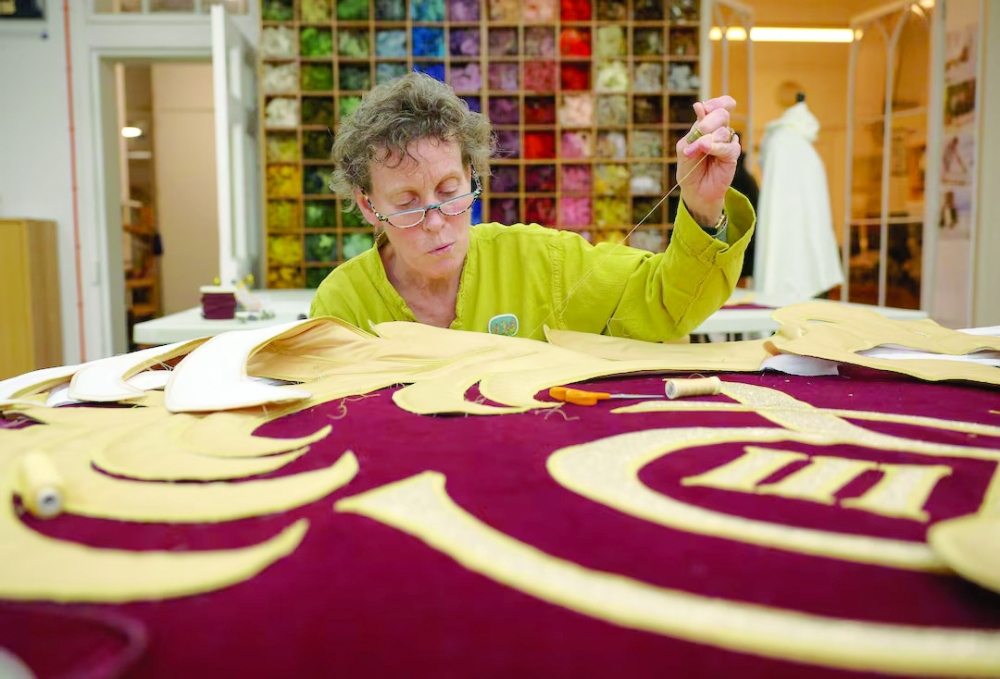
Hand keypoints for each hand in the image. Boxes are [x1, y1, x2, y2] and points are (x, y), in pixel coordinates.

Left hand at [676, 96, 740, 227]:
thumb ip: (694, 130)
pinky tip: (706, 149)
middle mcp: (719, 131)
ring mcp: (727, 143)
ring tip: (696, 151)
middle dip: (710, 120)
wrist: (694, 191)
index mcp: (707, 126)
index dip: (716, 103)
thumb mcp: (685, 147)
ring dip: (708, 139)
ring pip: (724, 130)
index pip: (718, 106)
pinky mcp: (732, 156)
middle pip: (722, 114)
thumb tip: (699, 106)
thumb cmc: (689, 168)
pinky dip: (716, 147)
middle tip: (700, 131)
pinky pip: (728, 147)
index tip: (707, 107)